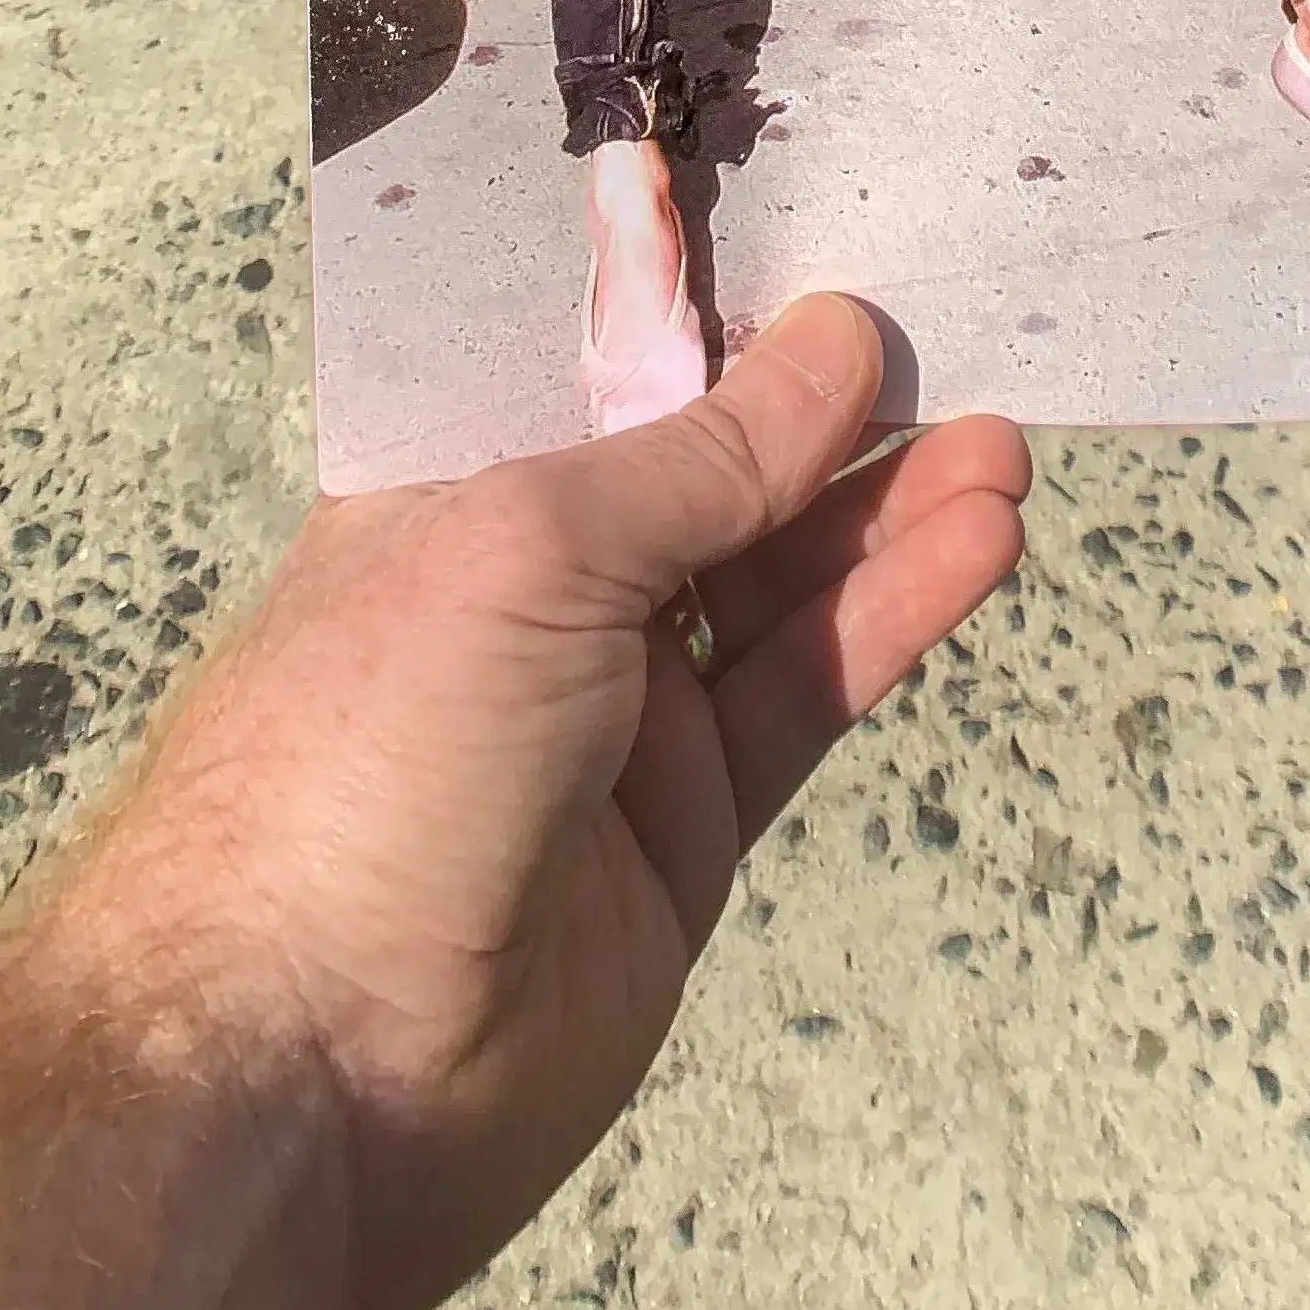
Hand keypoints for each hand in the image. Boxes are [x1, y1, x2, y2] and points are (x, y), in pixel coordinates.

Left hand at [65, 298, 1029, 1309]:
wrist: (306, 1080)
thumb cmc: (372, 758)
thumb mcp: (533, 552)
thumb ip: (703, 456)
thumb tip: (838, 340)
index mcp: (444, 487)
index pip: (594, 363)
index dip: (710, 300)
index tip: (833, 228)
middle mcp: (528, 585)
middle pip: (708, 466)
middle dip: (828, 408)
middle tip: (957, 340)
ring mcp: (611, 710)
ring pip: (778, 580)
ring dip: (887, 508)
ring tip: (1004, 443)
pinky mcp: (686, 825)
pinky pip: (803, 691)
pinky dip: (892, 616)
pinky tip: (976, 542)